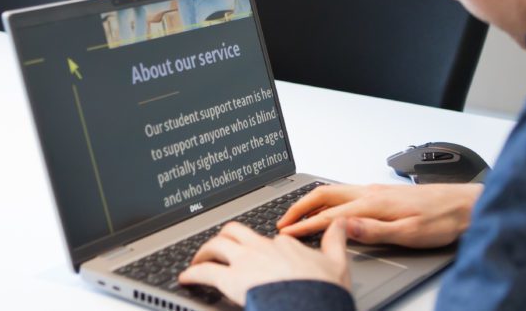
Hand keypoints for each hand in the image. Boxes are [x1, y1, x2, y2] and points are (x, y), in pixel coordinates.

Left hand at [178, 220, 350, 305]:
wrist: (311, 306)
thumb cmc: (323, 291)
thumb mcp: (337, 262)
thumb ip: (335, 241)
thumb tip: (340, 223)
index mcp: (285, 244)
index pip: (267, 238)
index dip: (258, 247)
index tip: (255, 255)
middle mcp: (262, 247)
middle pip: (235, 232)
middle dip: (223, 239)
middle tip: (217, 249)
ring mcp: (246, 262)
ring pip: (217, 245)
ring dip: (203, 252)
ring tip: (197, 261)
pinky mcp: (231, 279)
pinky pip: (204, 271)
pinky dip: (192, 273)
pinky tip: (185, 278)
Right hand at [277, 183, 481, 247]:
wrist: (466, 205)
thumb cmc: (442, 220)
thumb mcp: (409, 232)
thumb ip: (374, 230)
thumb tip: (343, 227)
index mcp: (373, 204)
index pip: (329, 216)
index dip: (305, 226)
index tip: (287, 234)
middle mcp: (370, 192)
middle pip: (324, 194)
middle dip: (299, 207)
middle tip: (282, 221)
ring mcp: (375, 190)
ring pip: (333, 190)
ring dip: (311, 201)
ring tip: (298, 214)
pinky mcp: (382, 192)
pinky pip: (345, 191)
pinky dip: (327, 199)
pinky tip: (328, 208)